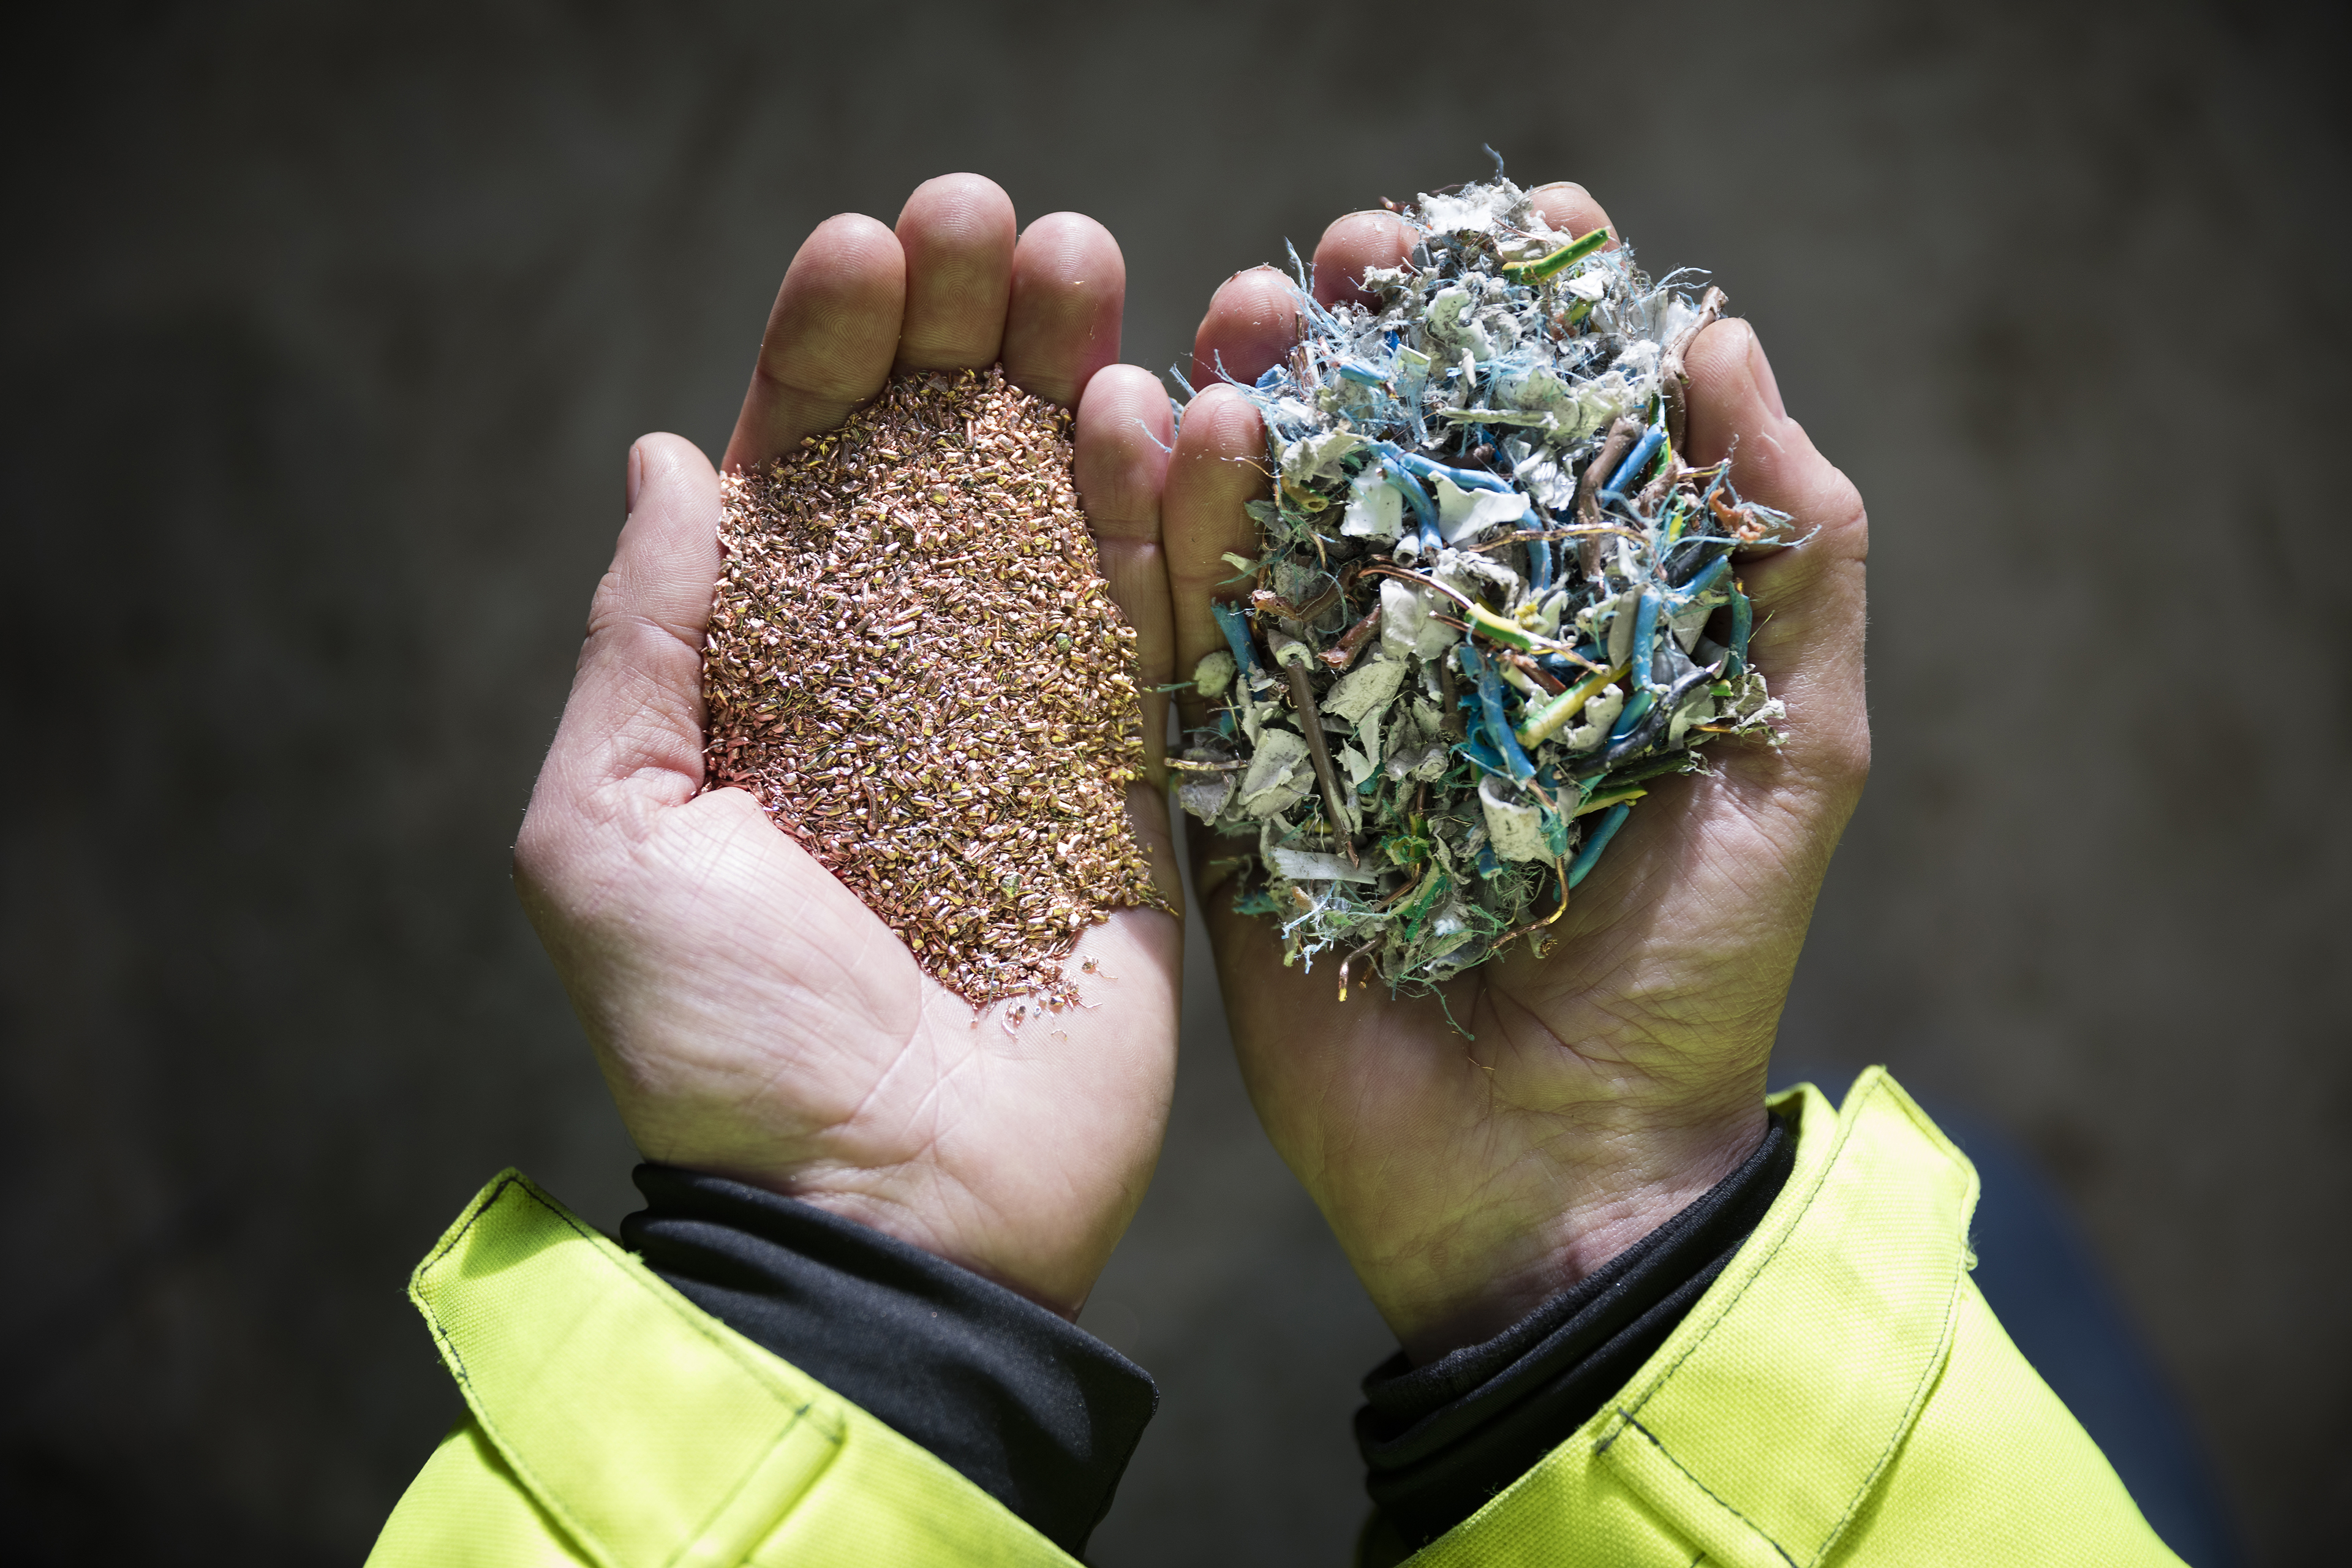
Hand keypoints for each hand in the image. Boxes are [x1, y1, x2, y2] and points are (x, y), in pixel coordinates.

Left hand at [514, 175, 1183, 1317]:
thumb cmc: (724, 1044)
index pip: (804, 475)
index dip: (830, 352)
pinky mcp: (1140, 784)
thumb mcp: (613, 834)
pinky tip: (1175, 406)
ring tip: (1090, 264)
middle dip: (966, 332)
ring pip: (1063, 516)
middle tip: (1000, 226)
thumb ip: (645, 641)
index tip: (865, 248)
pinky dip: (1176, 518)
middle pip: (944, 467)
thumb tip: (673, 460)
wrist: (892, 1213)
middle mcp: (903, 682)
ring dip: (1079, 379)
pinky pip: (1164, 627)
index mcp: (768, 681)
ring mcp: (1032, 726)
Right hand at [1165, 183, 1868, 1360]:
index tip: (1520, 228)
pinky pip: (1187, 644)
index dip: (1526, 322)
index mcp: (1574, 626)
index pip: (1545, 433)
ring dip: (1253, 402)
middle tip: (1348, 256)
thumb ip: (1792, 561)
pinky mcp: (1231, 786)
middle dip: (1369, 338)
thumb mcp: (1792, 758)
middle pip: (1390, 453)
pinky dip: (1170, 539)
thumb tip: (1723, 343)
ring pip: (1272, 523)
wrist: (1555, 1174)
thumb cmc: (1693, 972)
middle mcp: (1442, 647)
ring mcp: (1324, 712)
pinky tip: (1170, 435)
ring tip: (1250, 314)